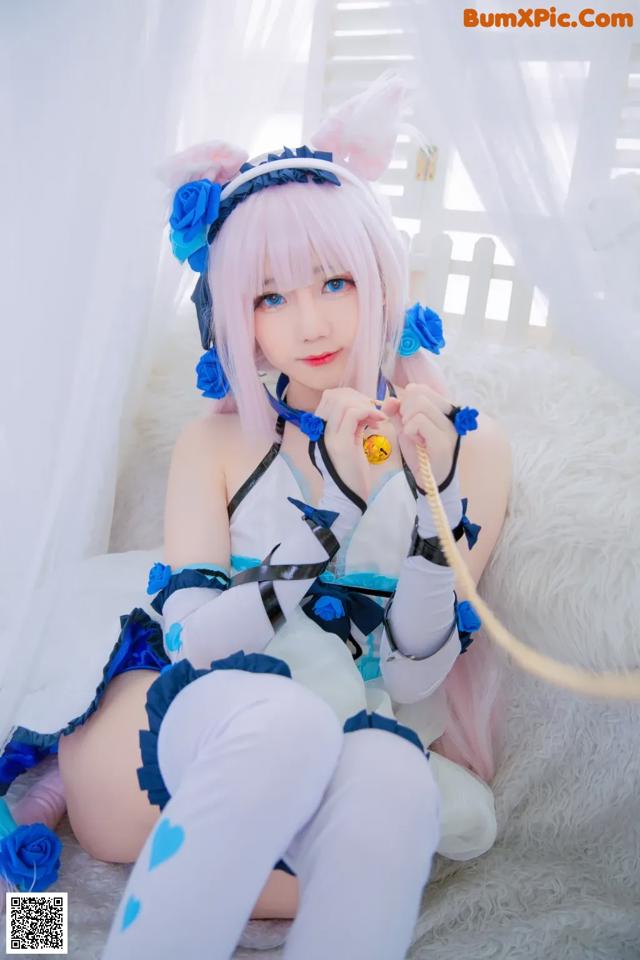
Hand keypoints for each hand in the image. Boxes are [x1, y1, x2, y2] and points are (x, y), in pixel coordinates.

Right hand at [313, 387, 386, 502]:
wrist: (347, 499)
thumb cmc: (352, 473)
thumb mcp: (354, 442)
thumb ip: (359, 423)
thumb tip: (379, 403)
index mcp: (320, 429)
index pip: (329, 397)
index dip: (352, 396)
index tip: (368, 408)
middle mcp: (319, 431)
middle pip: (334, 395)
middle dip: (359, 397)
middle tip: (374, 412)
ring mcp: (328, 437)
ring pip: (342, 402)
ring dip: (365, 405)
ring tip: (377, 419)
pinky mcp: (340, 444)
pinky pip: (352, 414)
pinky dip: (369, 412)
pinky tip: (379, 422)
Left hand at [379, 383, 458, 489]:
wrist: (428, 481)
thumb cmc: (419, 454)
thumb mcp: (405, 430)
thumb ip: (397, 413)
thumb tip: (389, 399)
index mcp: (443, 411)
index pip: (422, 389)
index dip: (406, 399)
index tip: (406, 417)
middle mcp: (450, 417)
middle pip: (420, 394)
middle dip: (405, 409)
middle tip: (408, 428)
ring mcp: (448, 429)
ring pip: (420, 405)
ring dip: (408, 421)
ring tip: (413, 436)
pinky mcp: (442, 442)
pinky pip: (420, 421)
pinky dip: (410, 430)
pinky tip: (415, 441)